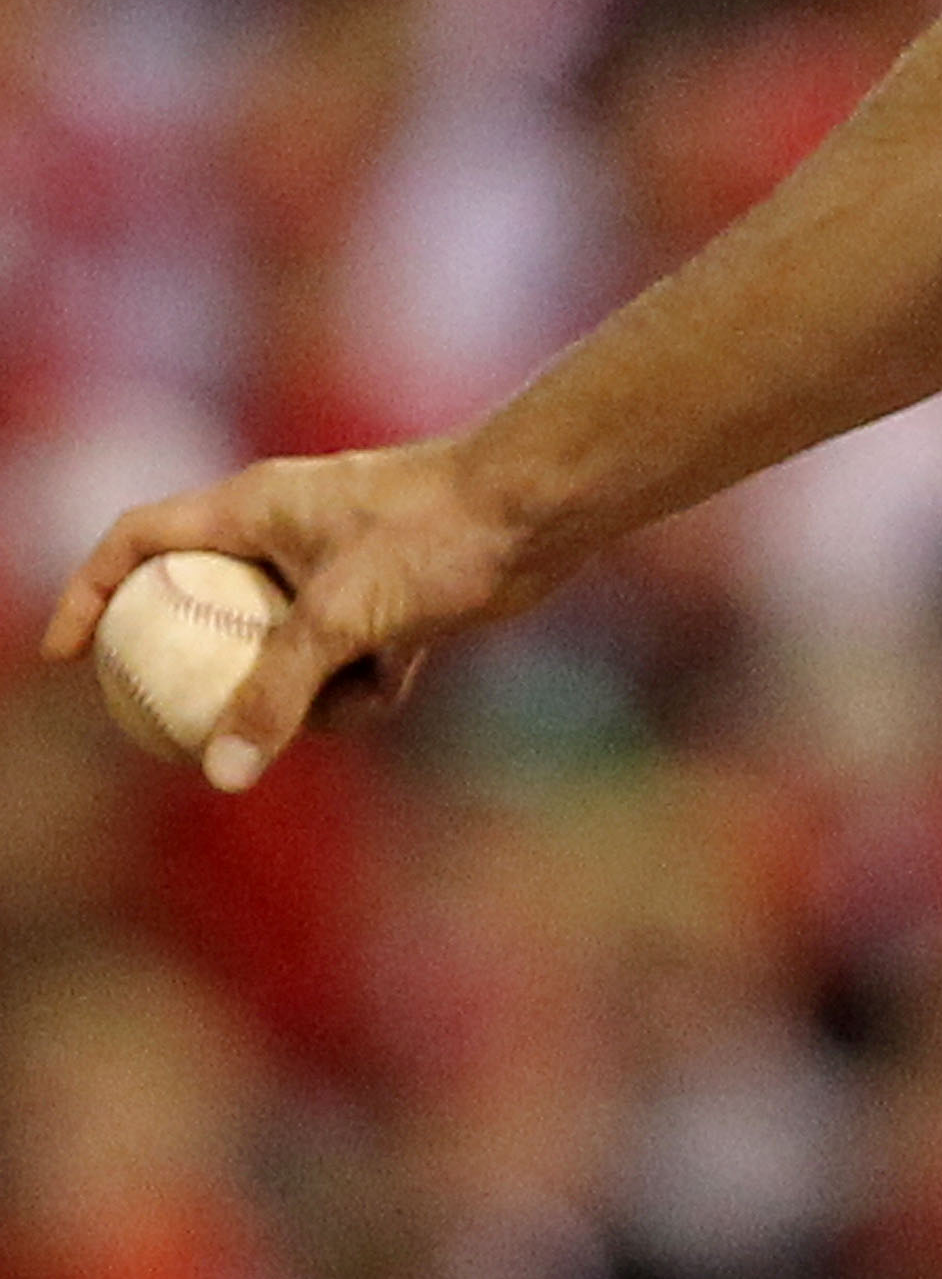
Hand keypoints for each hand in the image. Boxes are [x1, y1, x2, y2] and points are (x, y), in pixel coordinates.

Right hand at [38, 435, 552, 788]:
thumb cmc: (437, 534)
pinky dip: (363, 686)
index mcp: (252, 509)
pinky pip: (348, 661)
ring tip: (338, 698)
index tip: (63, 657)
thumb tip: (222, 773)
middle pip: (207, 607)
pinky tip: (395, 683)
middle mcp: (287, 532)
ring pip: (283, 648)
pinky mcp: (391, 597)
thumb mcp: (341, 617)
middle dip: (209, 670)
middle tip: (186, 726)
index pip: (138, 540)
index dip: (89, 592)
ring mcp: (339, 565)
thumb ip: (277, 694)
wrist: (541, 505)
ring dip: (303, 690)